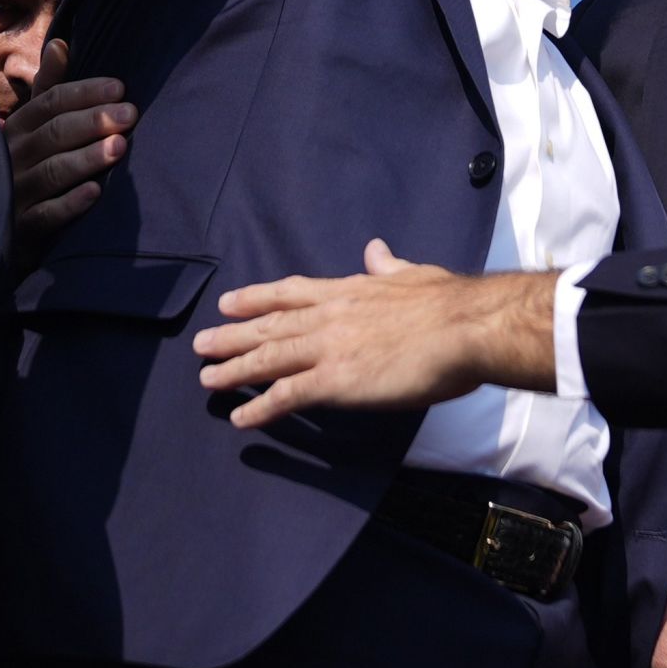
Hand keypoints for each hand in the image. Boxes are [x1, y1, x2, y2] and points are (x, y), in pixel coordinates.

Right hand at [8, 43, 131, 249]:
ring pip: (52, 172)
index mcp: (17, 127)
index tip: (120, 88)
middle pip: (53, 133)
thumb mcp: (32, 125)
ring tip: (119, 146)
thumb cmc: (25, 164)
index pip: (50, 103)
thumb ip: (49, 88)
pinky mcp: (22, 228)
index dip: (85, 93)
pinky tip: (95, 193)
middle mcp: (13, 157)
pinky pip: (45, 215)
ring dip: (86, 158)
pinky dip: (69, 204)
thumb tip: (61, 44)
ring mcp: (16, 193)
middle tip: (129, 114)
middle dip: (92, 122)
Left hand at [195, 246, 555, 425]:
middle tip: (201, 343)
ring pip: (268, 358)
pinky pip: (287, 396)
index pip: (291, 291)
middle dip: (232, 335)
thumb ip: (389, 267)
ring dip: (235, 369)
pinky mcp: (335, 381)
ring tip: (207, 377)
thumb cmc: (450, 302)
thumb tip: (377, 249)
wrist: (465, 327)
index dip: (256, 298)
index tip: (229, 302)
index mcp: (349, 289)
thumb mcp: (414, 274)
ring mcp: (328, 348)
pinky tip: (241, 418)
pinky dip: (260, 407)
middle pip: (269, 325)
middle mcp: (329, 316)